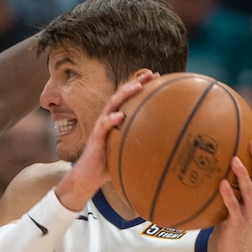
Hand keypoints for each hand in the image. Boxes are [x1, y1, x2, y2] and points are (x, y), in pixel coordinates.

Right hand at [55, 71, 155, 210]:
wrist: (87, 178)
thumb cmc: (107, 166)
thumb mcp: (126, 153)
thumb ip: (139, 147)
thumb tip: (164, 150)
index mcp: (115, 121)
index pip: (128, 99)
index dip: (141, 86)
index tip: (157, 77)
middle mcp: (108, 120)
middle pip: (121, 95)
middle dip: (136, 82)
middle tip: (151, 74)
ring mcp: (100, 128)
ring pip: (111, 105)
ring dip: (124, 94)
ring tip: (137, 86)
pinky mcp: (95, 139)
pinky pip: (102, 126)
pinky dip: (111, 120)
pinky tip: (120, 116)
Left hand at [215, 135, 251, 251]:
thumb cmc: (236, 229)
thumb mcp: (239, 206)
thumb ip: (236, 191)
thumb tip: (219, 171)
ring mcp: (250, 213)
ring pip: (250, 190)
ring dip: (243, 174)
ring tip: (234, 159)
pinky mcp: (238, 223)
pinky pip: (234, 207)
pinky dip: (228, 195)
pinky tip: (221, 184)